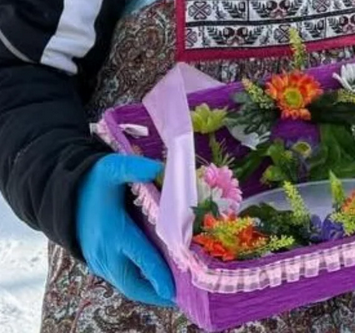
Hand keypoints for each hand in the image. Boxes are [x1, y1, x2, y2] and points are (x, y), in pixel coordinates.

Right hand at [76, 155, 175, 306]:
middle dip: (156, 293)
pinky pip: (121, 279)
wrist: (64, 195)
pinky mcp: (98, 263)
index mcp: (113, 232)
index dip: (157, 274)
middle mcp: (105, 252)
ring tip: (173, 294)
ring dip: (148, 291)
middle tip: (180, 297)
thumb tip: (158, 168)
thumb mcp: (112, 168)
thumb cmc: (93, 182)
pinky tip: (155, 282)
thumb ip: (134, 168)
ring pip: (126, 284)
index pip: (140, 257)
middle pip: (133, 282)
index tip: (173, 289)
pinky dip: (138, 284)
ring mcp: (100, 260)